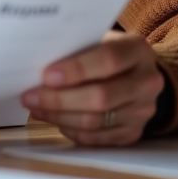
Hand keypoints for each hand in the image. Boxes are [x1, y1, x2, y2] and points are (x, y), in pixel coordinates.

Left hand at [21, 31, 163, 145]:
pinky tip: (53, 119)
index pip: (109, 60)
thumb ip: (76, 48)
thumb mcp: (98, 40)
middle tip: (30, 96)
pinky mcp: (132, 133)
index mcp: (138, 51)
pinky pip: (96, 138)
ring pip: (96, 121)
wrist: (137, 76)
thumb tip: (36, 62)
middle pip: (101, 97)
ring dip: (59, 117)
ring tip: (35, 108)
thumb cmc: (106, 54)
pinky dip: (70, 130)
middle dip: (59, 99)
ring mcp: (143, 111)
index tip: (46, 75)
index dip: (76, 69)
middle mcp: (147, 82)